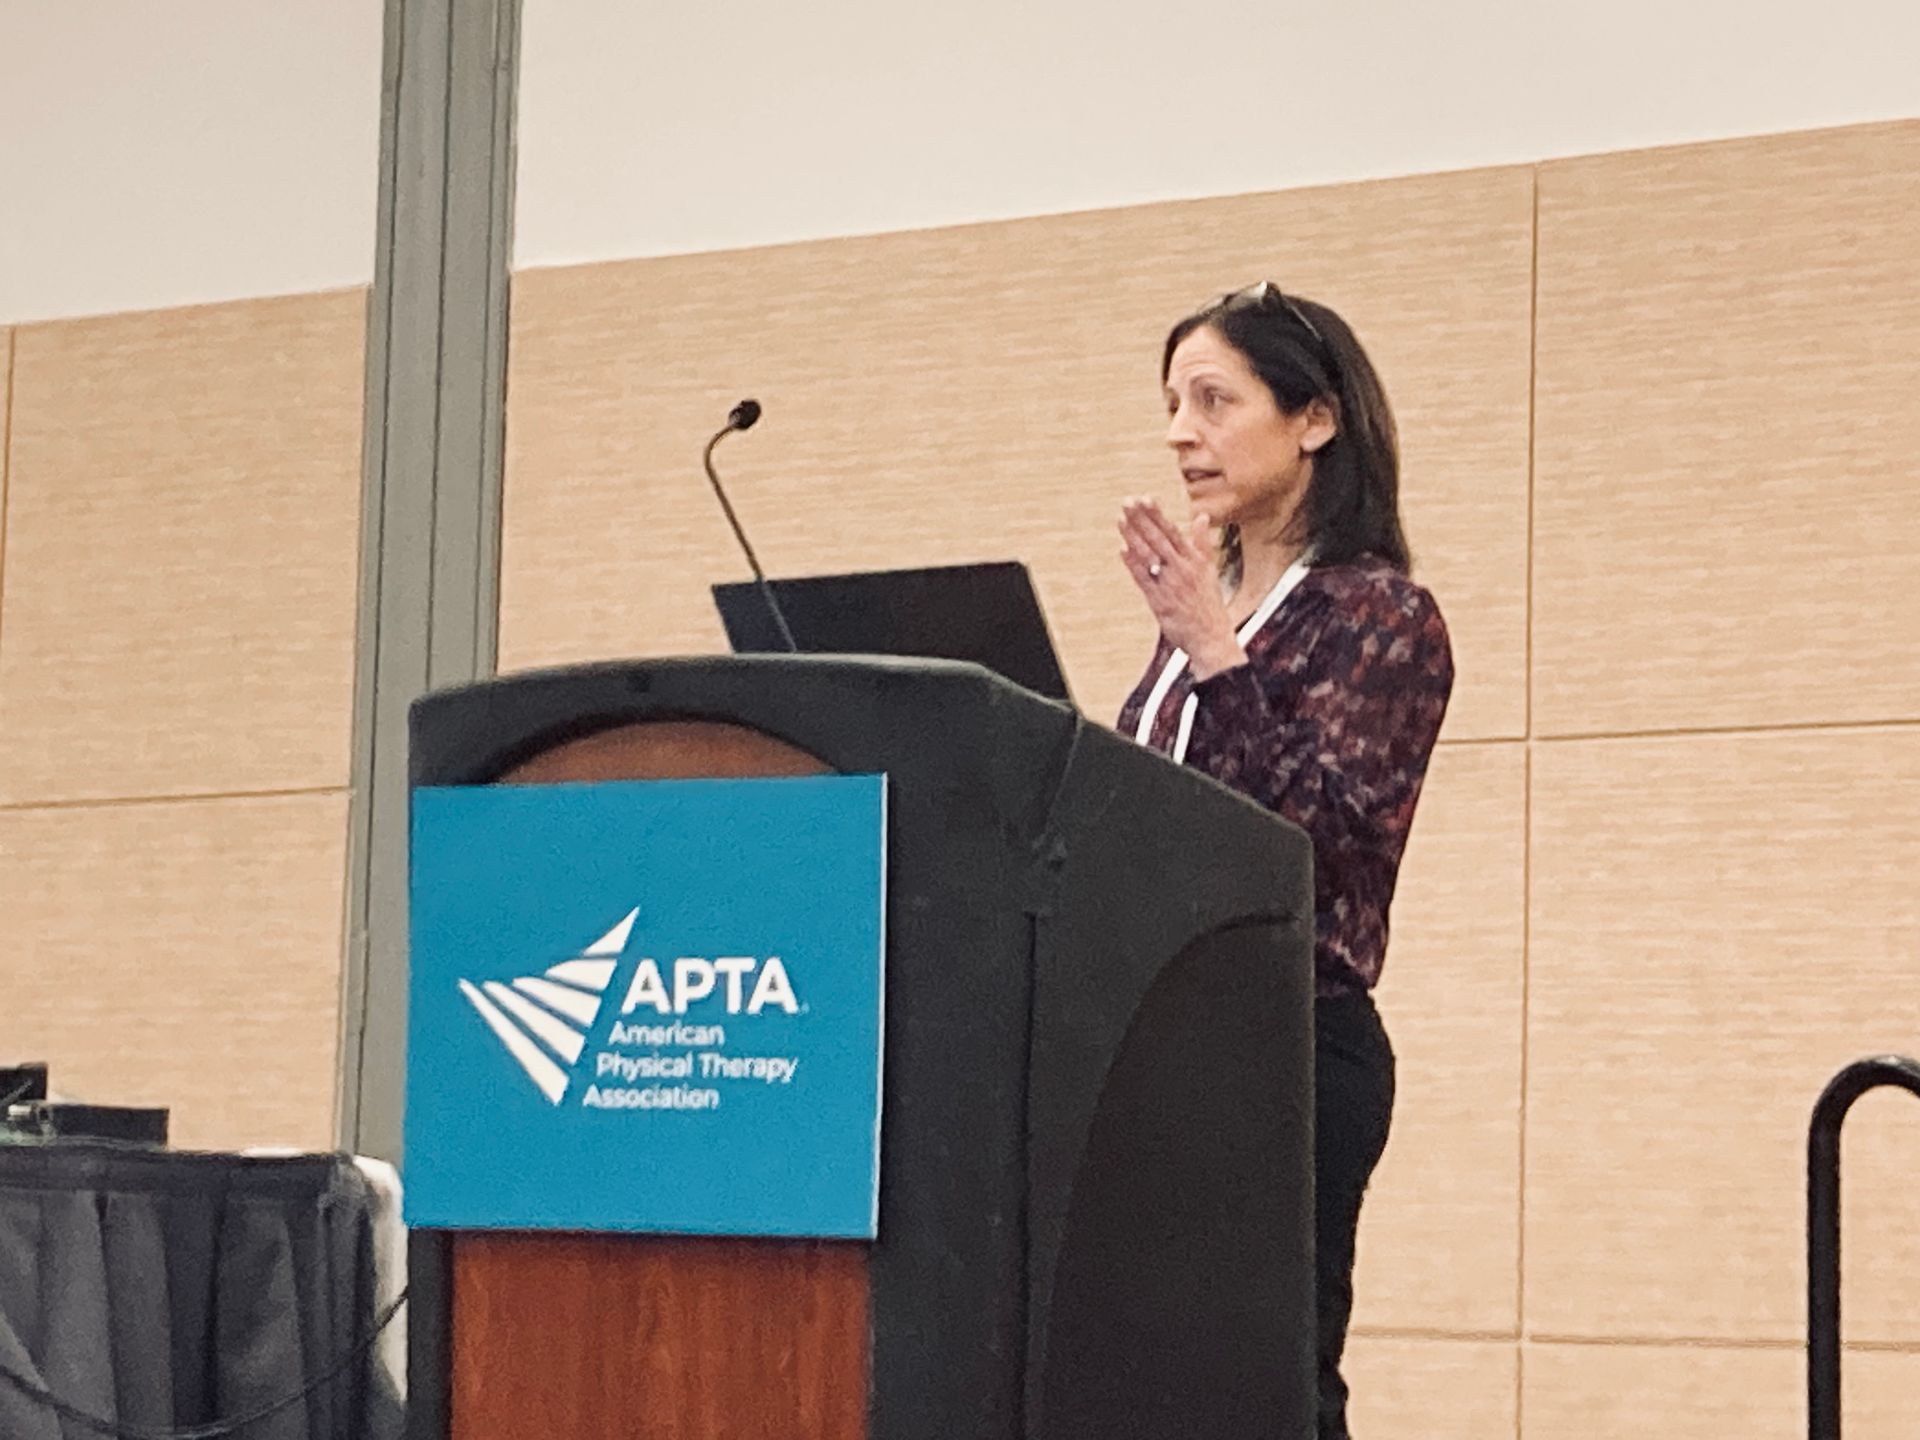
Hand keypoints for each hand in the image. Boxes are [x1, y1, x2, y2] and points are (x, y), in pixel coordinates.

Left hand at [1117, 497, 1246, 678]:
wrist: (1213, 639)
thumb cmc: (1210, 606)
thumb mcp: (1211, 570)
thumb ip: (1203, 542)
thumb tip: (1201, 517)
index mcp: (1195, 561)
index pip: (1173, 532)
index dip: (1157, 515)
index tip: (1145, 498)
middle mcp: (1182, 569)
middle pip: (1159, 540)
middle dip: (1142, 520)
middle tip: (1128, 502)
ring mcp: (1170, 585)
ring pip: (1149, 556)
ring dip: (1134, 536)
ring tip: (1121, 520)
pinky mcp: (1159, 601)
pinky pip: (1144, 579)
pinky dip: (1133, 564)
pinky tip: (1123, 550)